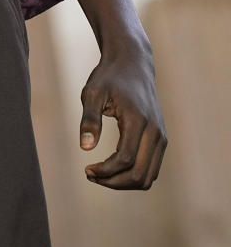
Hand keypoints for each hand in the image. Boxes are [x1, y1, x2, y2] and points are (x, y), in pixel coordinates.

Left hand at [79, 39, 167, 189]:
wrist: (133, 63)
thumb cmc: (109, 77)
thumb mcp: (92, 92)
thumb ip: (89, 119)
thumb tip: (85, 148)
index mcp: (139, 121)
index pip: (125, 160)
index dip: (105, 171)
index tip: (86, 169)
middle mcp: (155, 132)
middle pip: (140, 175)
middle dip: (113, 182)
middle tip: (90, 174)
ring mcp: (161, 137)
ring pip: (148, 176)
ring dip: (124, 182)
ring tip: (99, 174)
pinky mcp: (160, 139)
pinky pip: (151, 169)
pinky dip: (133, 175)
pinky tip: (112, 168)